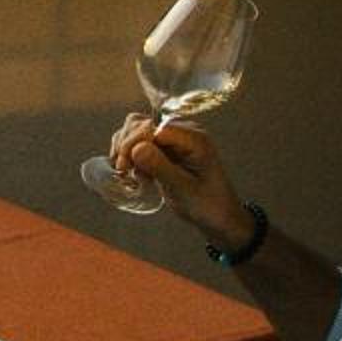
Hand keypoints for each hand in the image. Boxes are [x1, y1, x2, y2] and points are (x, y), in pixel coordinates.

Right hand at [110, 114, 256, 251]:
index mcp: (194, 139)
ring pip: (136, 129)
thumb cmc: (207, 204)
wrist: (218, 217)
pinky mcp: (165, 149)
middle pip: (141, 124)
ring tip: (127, 171)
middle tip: (123, 170)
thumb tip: (136, 148)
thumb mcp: (183, 189)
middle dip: (127, 145)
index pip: (154, 127)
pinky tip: (131, 171)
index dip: (135, 142)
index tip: (124, 165)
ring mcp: (173, 140)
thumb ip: (161, 167)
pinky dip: (129, 153)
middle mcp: (183, 133)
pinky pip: (139, 141)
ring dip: (125, 148)